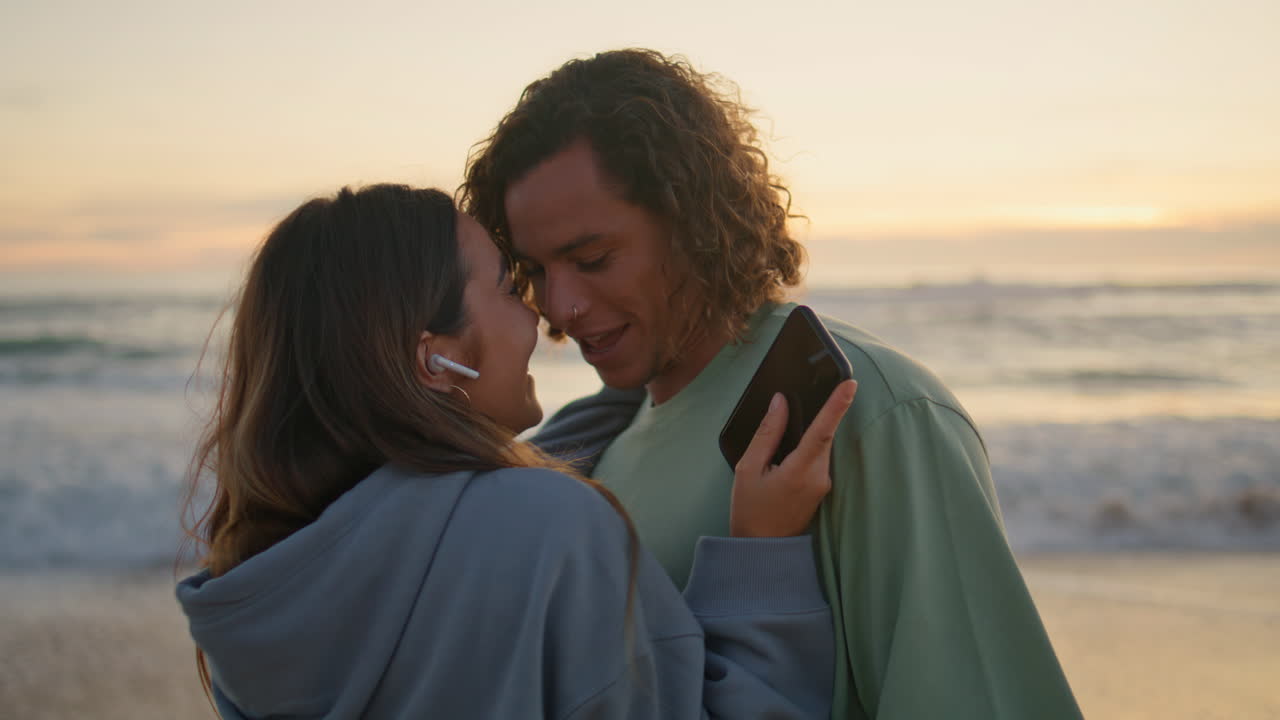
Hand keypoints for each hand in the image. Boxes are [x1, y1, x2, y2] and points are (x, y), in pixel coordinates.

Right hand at [730, 379, 856, 536]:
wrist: (762, 550)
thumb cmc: (750, 511)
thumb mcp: (749, 468)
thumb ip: (767, 432)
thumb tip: (780, 402)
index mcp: (799, 470)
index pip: (823, 431)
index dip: (837, 405)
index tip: (850, 384)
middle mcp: (819, 477)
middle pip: (823, 436)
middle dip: (818, 415)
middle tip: (801, 402)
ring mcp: (823, 485)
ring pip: (821, 447)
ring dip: (809, 434)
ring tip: (784, 441)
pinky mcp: (821, 489)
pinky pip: (818, 459)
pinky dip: (808, 448)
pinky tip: (786, 455)